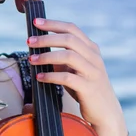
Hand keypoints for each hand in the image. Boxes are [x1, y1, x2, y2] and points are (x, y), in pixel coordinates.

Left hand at [27, 18, 124, 133]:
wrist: (105, 112)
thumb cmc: (87, 90)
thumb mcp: (75, 71)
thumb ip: (62, 61)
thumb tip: (40, 51)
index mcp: (91, 49)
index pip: (72, 29)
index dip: (53, 24)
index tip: (36, 22)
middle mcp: (94, 57)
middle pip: (69, 39)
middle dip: (46, 38)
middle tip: (29, 41)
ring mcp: (93, 72)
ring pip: (69, 55)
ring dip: (47, 56)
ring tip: (32, 59)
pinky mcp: (89, 88)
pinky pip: (67, 77)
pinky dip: (51, 76)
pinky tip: (40, 77)